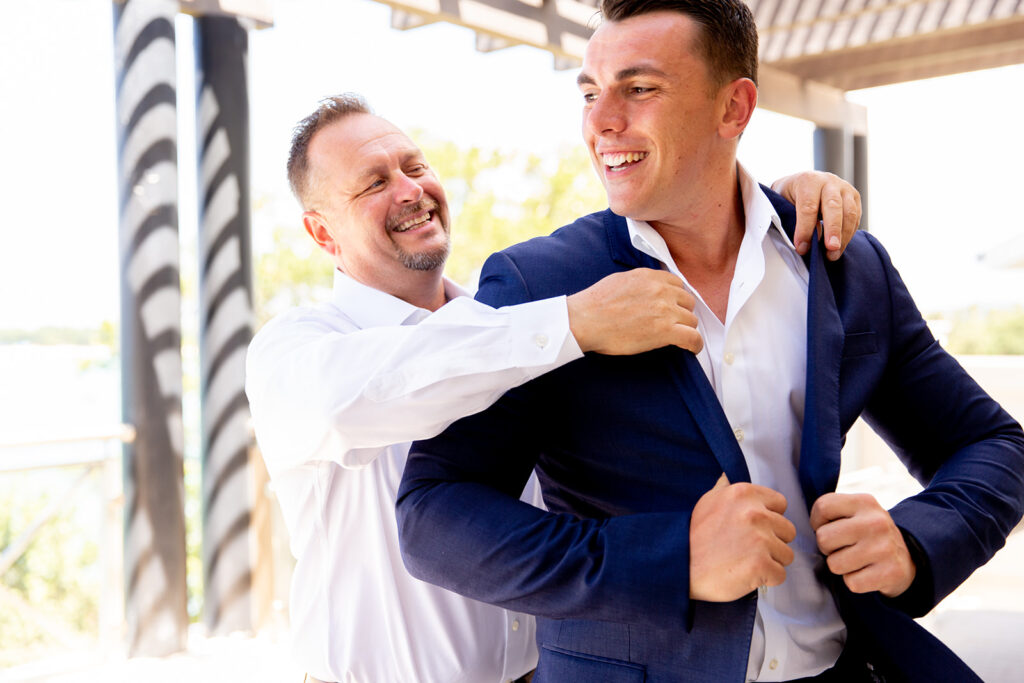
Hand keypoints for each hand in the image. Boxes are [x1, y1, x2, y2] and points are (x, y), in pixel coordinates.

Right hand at [567, 268, 702, 354]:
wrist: (584, 320)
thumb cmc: (594, 304)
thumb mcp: (620, 280)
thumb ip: (640, 283)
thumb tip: (646, 290)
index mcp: (649, 276)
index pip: (676, 284)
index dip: (675, 298)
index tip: (672, 308)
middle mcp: (660, 290)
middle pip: (687, 301)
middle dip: (681, 312)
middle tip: (672, 324)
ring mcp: (665, 310)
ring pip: (691, 320)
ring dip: (686, 329)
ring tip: (678, 338)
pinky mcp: (665, 331)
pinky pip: (692, 338)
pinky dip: (695, 345)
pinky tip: (691, 349)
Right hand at [689, 474, 795, 601]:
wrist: (679, 566)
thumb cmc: (694, 536)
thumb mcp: (707, 501)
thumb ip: (725, 488)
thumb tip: (727, 475)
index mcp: (744, 493)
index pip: (781, 504)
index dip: (770, 518)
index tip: (753, 528)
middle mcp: (754, 513)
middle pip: (788, 531)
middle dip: (772, 542)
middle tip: (748, 549)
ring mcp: (759, 540)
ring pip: (786, 555)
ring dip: (770, 562)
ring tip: (745, 562)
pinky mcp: (760, 565)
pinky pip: (780, 575)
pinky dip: (766, 579)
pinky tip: (746, 575)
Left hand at [771, 171, 860, 260]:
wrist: (802, 182)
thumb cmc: (789, 196)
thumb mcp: (784, 203)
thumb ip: (794, 220)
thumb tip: (808, 242)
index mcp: (808, 180)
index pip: (808, 207)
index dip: (805, 229)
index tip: (802, 248)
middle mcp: (828, 181)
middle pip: (833, 206)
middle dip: (833, 230)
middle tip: (830, 248)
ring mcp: (844, 188)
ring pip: (849, 213)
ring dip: (843, 236)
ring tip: (833, 255)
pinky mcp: (854, 197)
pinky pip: (856, 218)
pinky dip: (849, 235)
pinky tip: (839, 247)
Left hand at [810, 492, 915, 596]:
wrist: (907, 558)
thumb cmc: (867, 534)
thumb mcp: (855, 512)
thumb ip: (831, 511)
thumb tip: (800, 526)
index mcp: (864, 502)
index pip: (822, 507)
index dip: (818, 522)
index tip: (830, 527)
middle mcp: (876, 522)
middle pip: (823, 538)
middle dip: (827, 547)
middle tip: (843, 547)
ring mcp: (885, 548)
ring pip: (834, 564)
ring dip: (840, 566)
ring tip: (855, 560)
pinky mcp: (890, 572)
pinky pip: (851, 583)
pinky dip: (854, 582)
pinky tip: (866, 573)